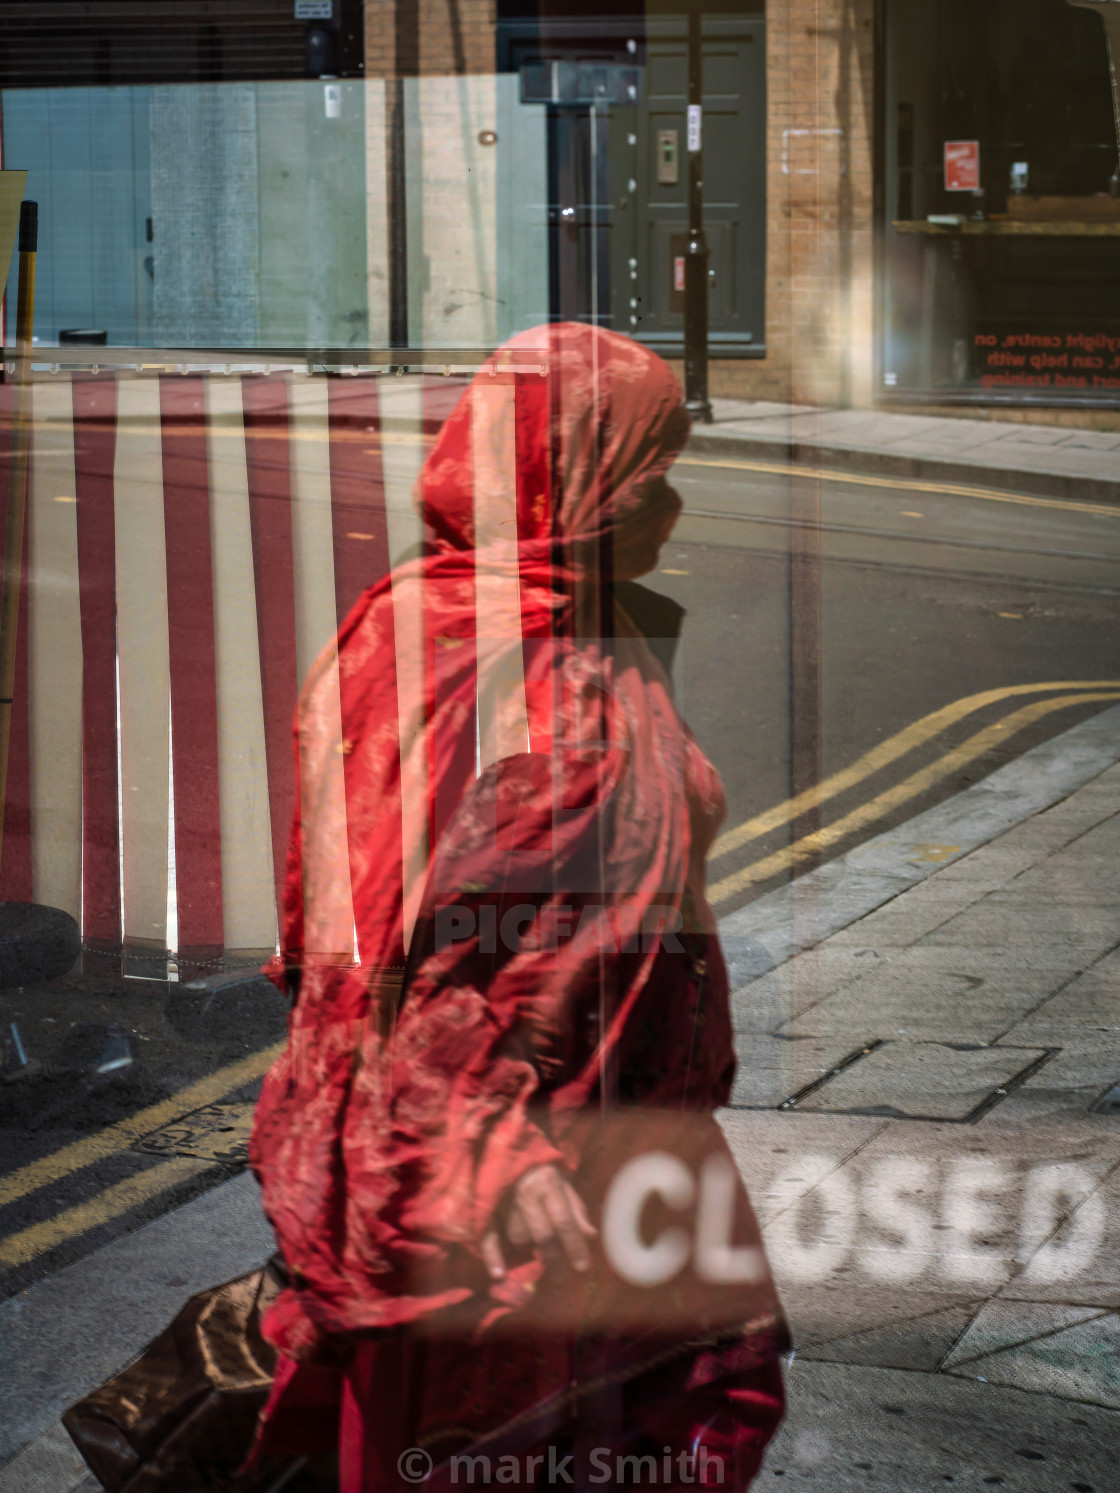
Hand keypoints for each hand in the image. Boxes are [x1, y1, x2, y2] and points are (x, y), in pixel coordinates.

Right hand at [481, 1164, 595, 1278]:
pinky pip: (488, 1237)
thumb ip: (576, 1207)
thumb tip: (591, 1235)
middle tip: (560, 1277)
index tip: (582, 1267)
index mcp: (548, 1183)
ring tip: (531, 1237)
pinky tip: (499, 1274)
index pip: (564, 1219)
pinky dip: (493, 1257)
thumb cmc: (538, 1168)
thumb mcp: (562, 1181)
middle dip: (554, 1260)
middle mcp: (527, 1193)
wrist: (504, 1148)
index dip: (574, 1245)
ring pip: (519, 1237)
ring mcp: (504, 1201)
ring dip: (528, 1245)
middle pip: (543, 1234)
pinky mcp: (486, 1208)